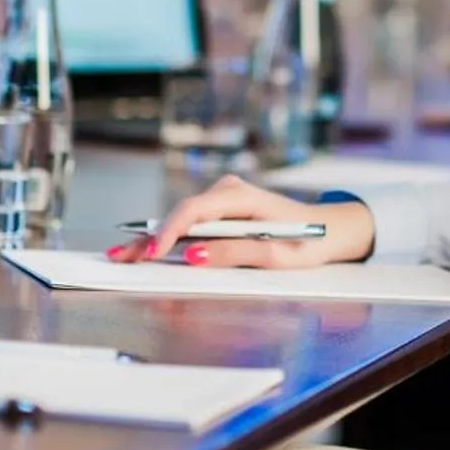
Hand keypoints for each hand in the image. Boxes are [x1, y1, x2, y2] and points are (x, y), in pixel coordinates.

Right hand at [108, 175, 373, 267]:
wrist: (328, 229)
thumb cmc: (306, 241)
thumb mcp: (275, 254)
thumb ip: (234, 253)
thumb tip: (193, 254)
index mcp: (243, 196)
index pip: (196, 210)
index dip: (171, 231)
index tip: (153, 252)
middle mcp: (229, 191)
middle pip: (182, 214)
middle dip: (151, 238)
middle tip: (120, 258)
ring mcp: (223, 199)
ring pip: (182, 219)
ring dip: (156, 240)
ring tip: (125, 257)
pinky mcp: (221, 211)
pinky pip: (191, 224)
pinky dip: (170, 239)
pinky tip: (145, 250)